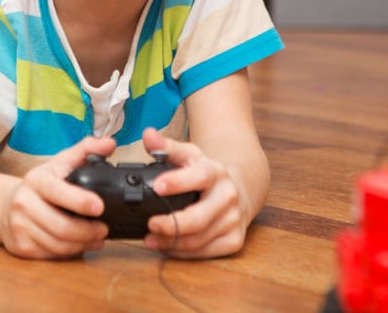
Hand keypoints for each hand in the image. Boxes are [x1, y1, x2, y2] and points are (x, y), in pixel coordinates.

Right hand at [0, 134, 115, 258]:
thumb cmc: (40, 184)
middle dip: (88, 231)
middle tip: (104, 229)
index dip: (80, 201)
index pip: (58, 192)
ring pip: (59, 245)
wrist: (6, 206)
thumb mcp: (60, 163)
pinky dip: (70, 252)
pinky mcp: (20, 247)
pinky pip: (51, 254)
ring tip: (96, 238)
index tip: (100, 207)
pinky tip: (80, 245)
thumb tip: (110, 143)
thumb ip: (87, 150)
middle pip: (62, 226)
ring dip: (83, 244)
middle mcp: (23, 203)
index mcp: (35, 180)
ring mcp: (19, 226)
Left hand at [140, 127, 251, 258]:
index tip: (156, 187)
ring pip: (199, 239)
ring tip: (151, 238)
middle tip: (150, 224)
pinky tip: (168, 246)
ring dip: (172, 242)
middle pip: (198, 218)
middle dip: (171, 224)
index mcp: (216, 172)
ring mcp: (234, 220)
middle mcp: (228, 196)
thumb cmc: (208, 174)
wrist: (240, 190)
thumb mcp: (189, 156)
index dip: (177, 182)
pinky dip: (184, 252)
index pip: (199, 177)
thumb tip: (147, 135)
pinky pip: (206, 252)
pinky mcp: (235, 240)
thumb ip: (166, 147)